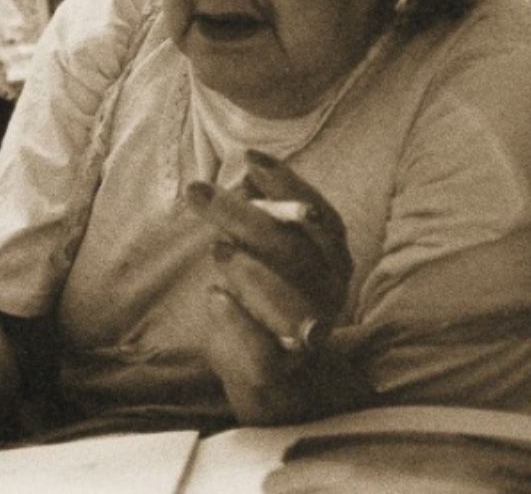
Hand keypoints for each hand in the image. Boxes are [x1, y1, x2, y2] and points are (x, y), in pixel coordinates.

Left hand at [186, 148, 352, 422]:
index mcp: (332, 258)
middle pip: (293, 251)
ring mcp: (308, 332)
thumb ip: (260, 217)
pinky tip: (214, 297)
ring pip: (287, 297)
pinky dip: (236, 319)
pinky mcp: (279, 367)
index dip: (287, 185)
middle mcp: (330, 293)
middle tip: (198, 193)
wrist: (274, 373)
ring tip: (218, 249)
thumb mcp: (264, 251)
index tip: (249, 157)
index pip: (320, 216)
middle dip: (243, 217)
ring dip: (248, 268)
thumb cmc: (264, 294)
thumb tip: (244, 174)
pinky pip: (262, 346)